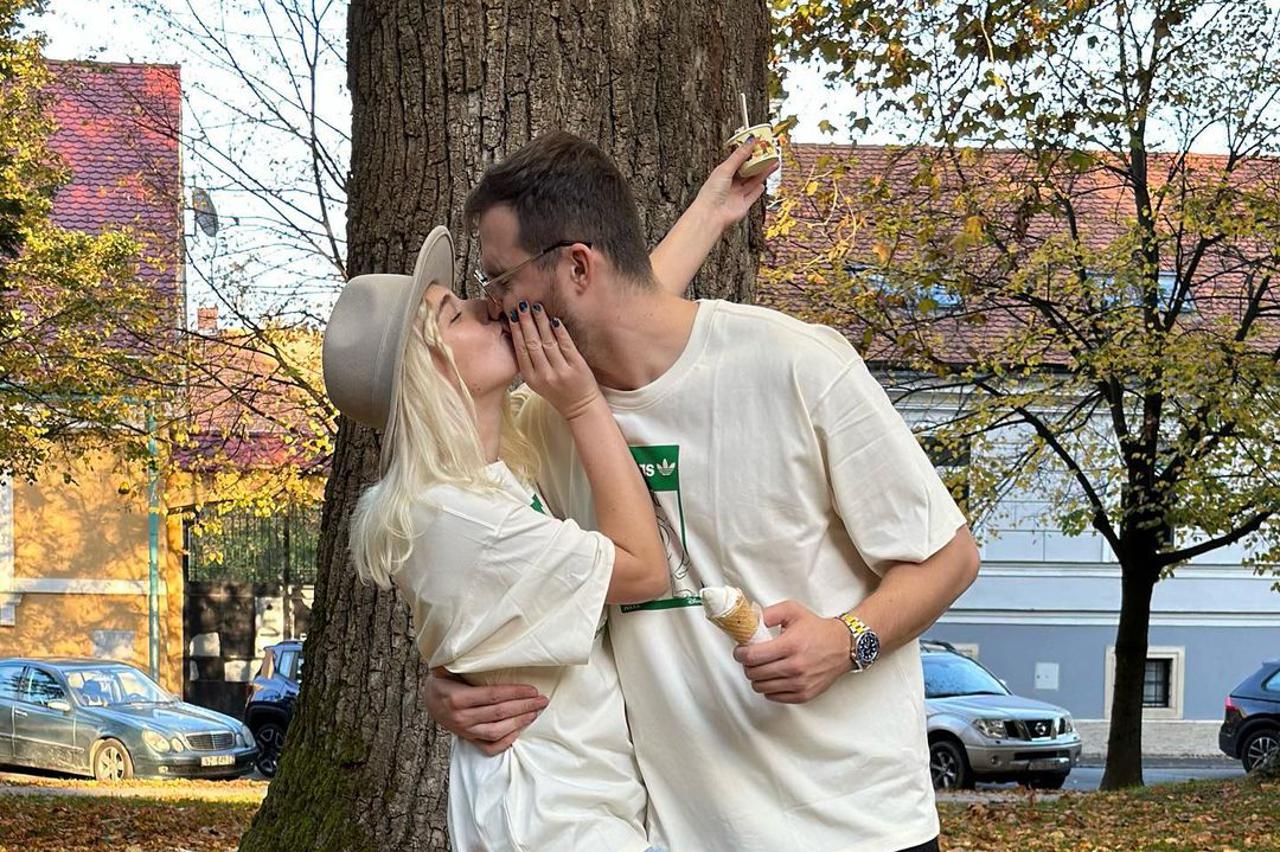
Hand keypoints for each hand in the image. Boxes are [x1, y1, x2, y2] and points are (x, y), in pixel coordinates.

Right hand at [424, 668, 547, 755]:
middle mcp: (461, 718)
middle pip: (499, 713)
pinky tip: (519, 729)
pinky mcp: (468, 739)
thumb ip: (461, 661)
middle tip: (542, 700)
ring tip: (535, 712)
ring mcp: (465, 731)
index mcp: (457, 698)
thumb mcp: (446, 668)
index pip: (493, 696)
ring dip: (520, 722)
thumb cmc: (443, 680)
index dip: (515, 693)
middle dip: (524, 706)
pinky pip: (490, 746)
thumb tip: (475, 645)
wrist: (428, 700)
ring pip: (498, 731)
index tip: (533, 690)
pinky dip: (506, 740)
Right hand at [508, 303, 599, 420]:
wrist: (580, 407)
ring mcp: (561, 370)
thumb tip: (521, 336)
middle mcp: (544, 375)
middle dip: (526, 322)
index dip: (516, 331)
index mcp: (531, 379)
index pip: (521, 350)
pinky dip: (559, 331)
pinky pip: (566, 344)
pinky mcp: (577, 366)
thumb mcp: (537, 382)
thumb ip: (530, 363)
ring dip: (541, 322)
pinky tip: (554, 320)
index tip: (512, 316)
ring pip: (547, 341)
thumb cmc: (558, 392)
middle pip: (532, 343)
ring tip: (536, 308)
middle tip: (522, 306)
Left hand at [692, 138, 778, 230]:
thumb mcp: (725, 169)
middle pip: (748, 171)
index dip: (748, 153)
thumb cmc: (712, 192)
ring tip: (773, 163)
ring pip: (753, 182)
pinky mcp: (743, 205)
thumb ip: (739, 155)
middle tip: (770, 154)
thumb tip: (751, 140)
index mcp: (723, 174)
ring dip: (763, 173)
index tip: (758, 145)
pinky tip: (763, 184)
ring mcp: (737, 195)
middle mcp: (730, 184)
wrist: (712, 215)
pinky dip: (758, 191)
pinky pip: (752, 196)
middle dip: (759, 163)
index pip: (738, 161)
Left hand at [732, 600, 850, 703]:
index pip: (752, 656)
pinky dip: (769, 688)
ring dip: (757, 677)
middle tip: (751, 657)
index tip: (740, 651)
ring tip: (762, 667)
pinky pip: (773, 697)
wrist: (843, 646)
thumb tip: (750, 623)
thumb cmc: (816, 629)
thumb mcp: (792, 611)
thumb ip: (769, 614)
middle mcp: (795, 666)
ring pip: (761, 687)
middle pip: (754, 673)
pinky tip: (774, 677)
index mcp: (790, 645)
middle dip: (747, 665)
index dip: (740, 654)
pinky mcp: (803, 695)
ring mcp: (799, 683)